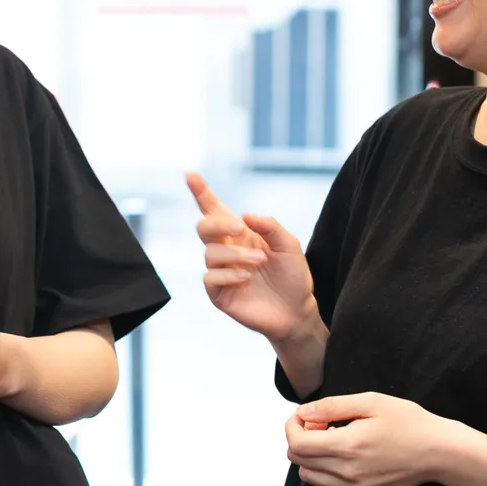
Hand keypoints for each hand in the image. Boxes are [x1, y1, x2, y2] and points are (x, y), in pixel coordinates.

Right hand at [187, 172, 316, 341]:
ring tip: (259, 262)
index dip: (201, 192)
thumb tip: (244, 215)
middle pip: (204, 227)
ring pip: (210, 253)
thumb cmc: (293, 276)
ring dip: (235, 254)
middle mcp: (226, 249)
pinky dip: (229, 274)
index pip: (214, 209)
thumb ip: (269, 226)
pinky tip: (246, 278)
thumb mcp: (289, 245)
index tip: (190, 174)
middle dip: (217, 223)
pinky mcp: (218, 293)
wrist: (297, 311)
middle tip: (240, 228)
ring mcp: (221, 271)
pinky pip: (210, 277)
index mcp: (240, 234)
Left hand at [283, 392, 452, 485]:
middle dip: (300, 438)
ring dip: (311, 456)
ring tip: (332, 439)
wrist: (439, 452)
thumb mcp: (369, 402)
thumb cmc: (408, 422)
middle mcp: (347, 473)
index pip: (297, 444)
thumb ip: (331, 407)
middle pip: (299, 461)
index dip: (292, 426)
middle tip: (320, 423)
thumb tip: (302, 413)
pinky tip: (343, 455)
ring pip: (310, 477)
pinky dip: (324, 471)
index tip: (305, 415)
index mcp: (347, 447)